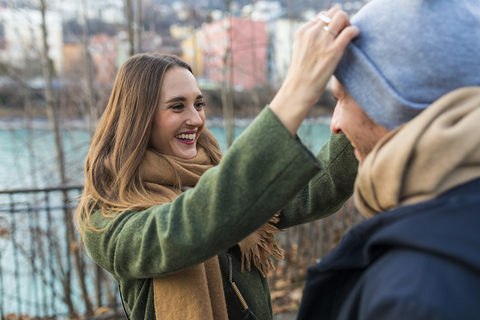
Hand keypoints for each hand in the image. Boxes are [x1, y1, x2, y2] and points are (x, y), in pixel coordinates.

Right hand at [270, 7, 358, 135]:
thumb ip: (310, 41)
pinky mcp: (333, 51)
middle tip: (343, 32)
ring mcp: (322, 41)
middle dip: (341, 19)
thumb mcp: (300, 52)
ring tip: (348, 35)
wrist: (297, 91)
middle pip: (333, 12)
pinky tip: (355, 37)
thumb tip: (325, 35)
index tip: (335, 32)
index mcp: (302, 32)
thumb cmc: (301, 76)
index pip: (321, 16)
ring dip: (348, 23)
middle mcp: (311, 33)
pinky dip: (355, 31)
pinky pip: (350, 31)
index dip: (331, 22)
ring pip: (342, 16)